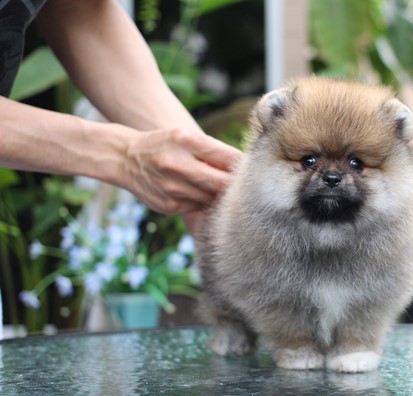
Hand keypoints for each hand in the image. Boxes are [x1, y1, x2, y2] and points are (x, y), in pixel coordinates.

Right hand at [122, 128, 241, 230]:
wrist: (124, 159)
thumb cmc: (165, 145)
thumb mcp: (186, 138)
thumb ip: (214, 152)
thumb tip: (247, 168)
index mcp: (185, 140)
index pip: (228, 157)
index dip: (245, 166)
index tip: (255, 170)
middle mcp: (177, 163)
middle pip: (223, 182)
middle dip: (236, 186)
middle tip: (247, 187)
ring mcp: (172, 187)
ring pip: (212, 198)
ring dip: (220, 196)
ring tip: (223, 192)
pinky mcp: (169, 205)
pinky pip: (198, 207)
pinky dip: (204, 203)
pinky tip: (200, 196)